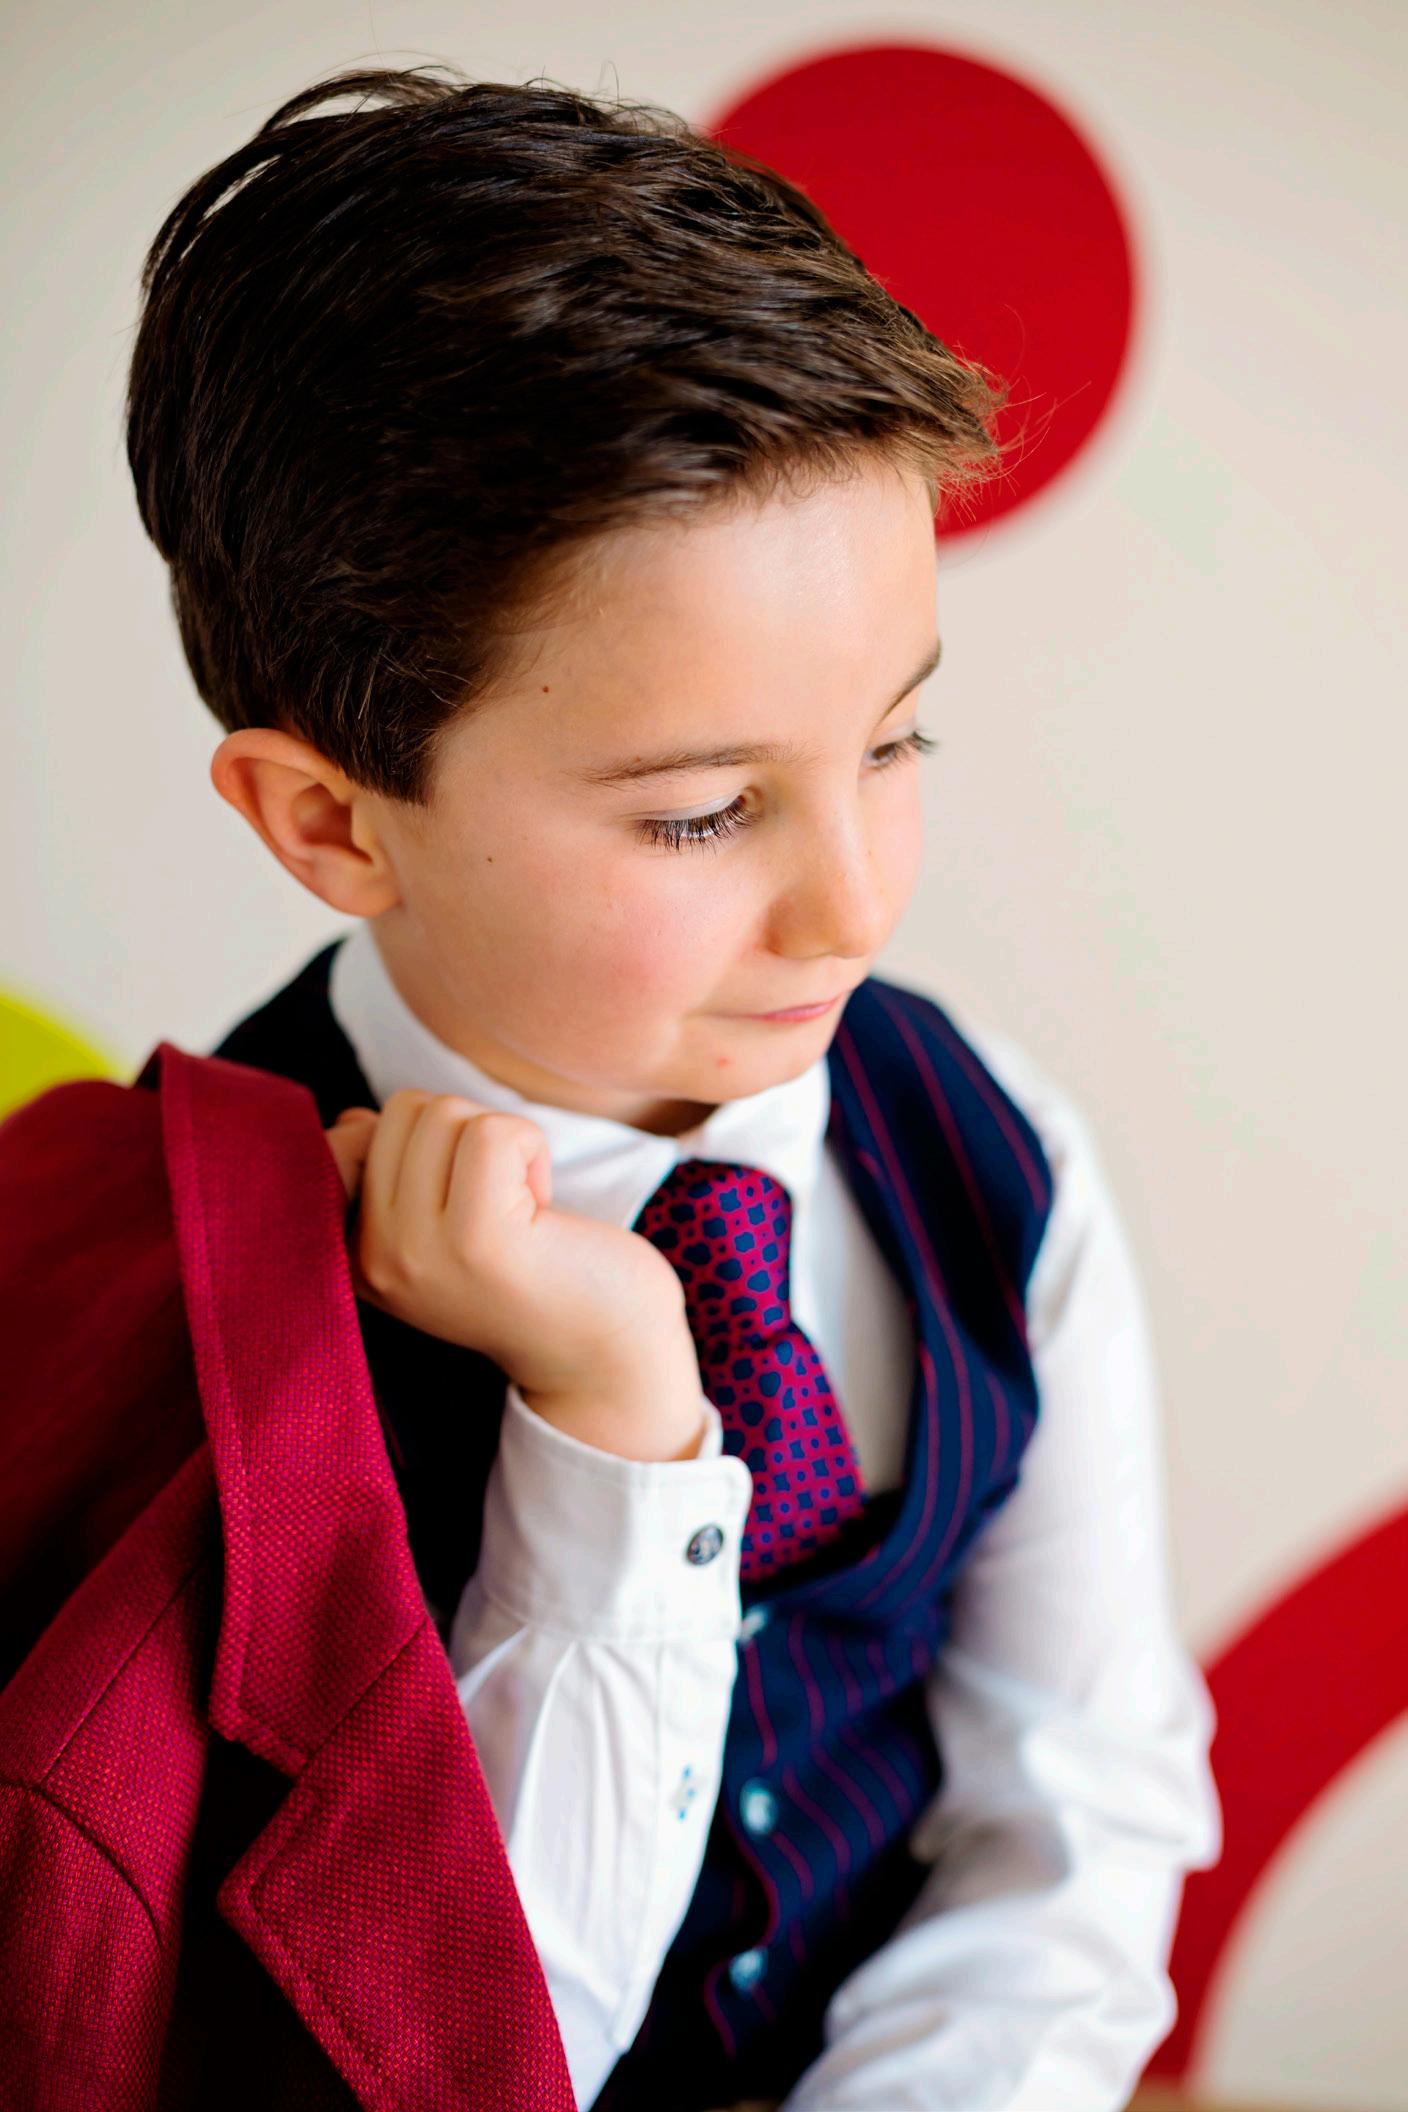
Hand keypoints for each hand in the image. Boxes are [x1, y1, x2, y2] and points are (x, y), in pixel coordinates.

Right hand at [323, 1091, 707, 1457]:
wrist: (604, 1354)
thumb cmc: (534, 1275)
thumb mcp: (437, 1231)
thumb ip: (392, 1178)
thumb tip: (354, 1119)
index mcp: (357, 1256)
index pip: (349, 1138)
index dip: (422, 1137)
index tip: (466, 1193)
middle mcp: (375, 1258)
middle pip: (405, 1112)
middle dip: (468, 1132)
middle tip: (503, 1200)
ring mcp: (421, 1250)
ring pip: (446, 1113)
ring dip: (505, 1141)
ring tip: (523, 1208)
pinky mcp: (480, 1237)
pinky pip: (494, 1132)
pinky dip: (533, 1148)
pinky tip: (543, 1206)